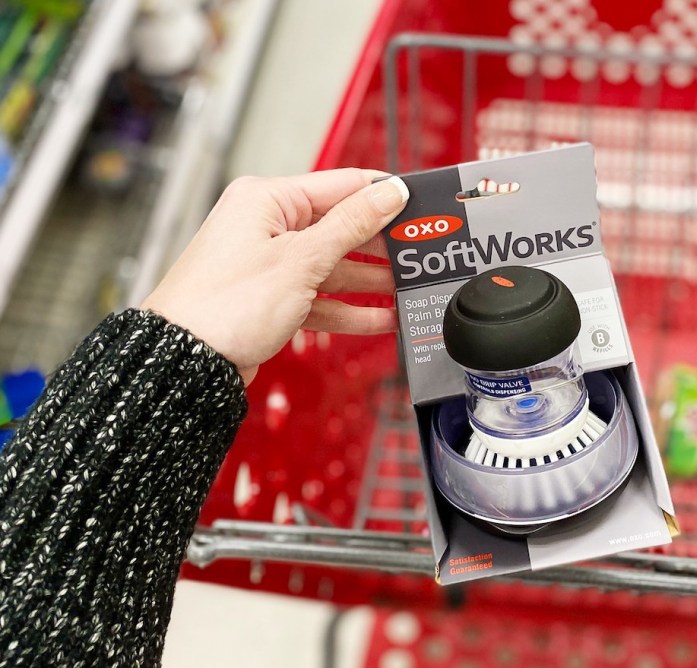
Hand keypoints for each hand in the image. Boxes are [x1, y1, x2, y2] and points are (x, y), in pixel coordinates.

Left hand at [139, 169, 408, 384]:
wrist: (185, 362)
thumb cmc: (224, 305)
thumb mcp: (302, 259)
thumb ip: (351, 226)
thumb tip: (388, 194)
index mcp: (267, 199)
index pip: (341, 185)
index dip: (383, 196)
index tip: (418, 205)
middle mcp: (267, 226)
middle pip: (340, 227)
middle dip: (380, 244)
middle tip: (419, 252)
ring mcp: (269, 264)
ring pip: (333, 266)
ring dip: (369, 281)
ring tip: (407, 288)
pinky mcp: (271, 298)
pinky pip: (319, 298)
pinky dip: (347, 309)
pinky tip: (380, 318)